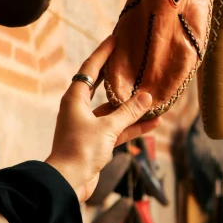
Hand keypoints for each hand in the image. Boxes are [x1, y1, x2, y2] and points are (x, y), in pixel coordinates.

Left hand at [46, 36, 159, 201]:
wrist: (69, 182)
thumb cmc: (81, 151)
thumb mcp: (108, 128)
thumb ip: (129, 112)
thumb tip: (147, 96)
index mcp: (75, 99)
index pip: (90, 69)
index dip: (103, 53)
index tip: (115, 39)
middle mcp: (80, 109)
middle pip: (102, 86)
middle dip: (118, 76)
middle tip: (133, 61)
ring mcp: (89, 126)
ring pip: (114, 110)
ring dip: (132, 106)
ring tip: (152, 94)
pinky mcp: (97, 142)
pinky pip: (118, 128)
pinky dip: (133, 126)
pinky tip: (154, 123)